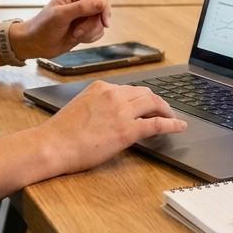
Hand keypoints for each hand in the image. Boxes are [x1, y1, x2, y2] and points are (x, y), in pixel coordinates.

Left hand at [13, 0, 112, 59]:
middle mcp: (81, 0)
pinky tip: (76, 37)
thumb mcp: (61, 16)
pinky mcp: (85, 26)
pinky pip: (98, 31)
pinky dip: (90, 37)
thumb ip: (81, 8)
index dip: (105, 7)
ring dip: (90, 32)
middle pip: (103, 10)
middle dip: (94, 23)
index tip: (104, 22)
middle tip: (78, 32)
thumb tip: (102, 3)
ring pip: (101, 22)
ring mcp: (84, 14)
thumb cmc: (43, 27)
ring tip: (74, 34)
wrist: (35, 44)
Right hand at [32, 80, 187, 175]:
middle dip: (157, 101)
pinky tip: (180, 126)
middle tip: (164, 110)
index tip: (147, 104)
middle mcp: (113, 94)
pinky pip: (157, 124)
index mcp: (101, 87)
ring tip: (172, 117)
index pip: (129, 89)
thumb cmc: (61, 132)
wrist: (53, 145)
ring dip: (166, 110)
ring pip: (153, 104)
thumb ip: (98, 105)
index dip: (141, 98)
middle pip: (145, 93)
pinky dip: (172, 124)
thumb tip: (111, 115)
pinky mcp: (127, 130)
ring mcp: (122, 111)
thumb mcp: (81, 107)